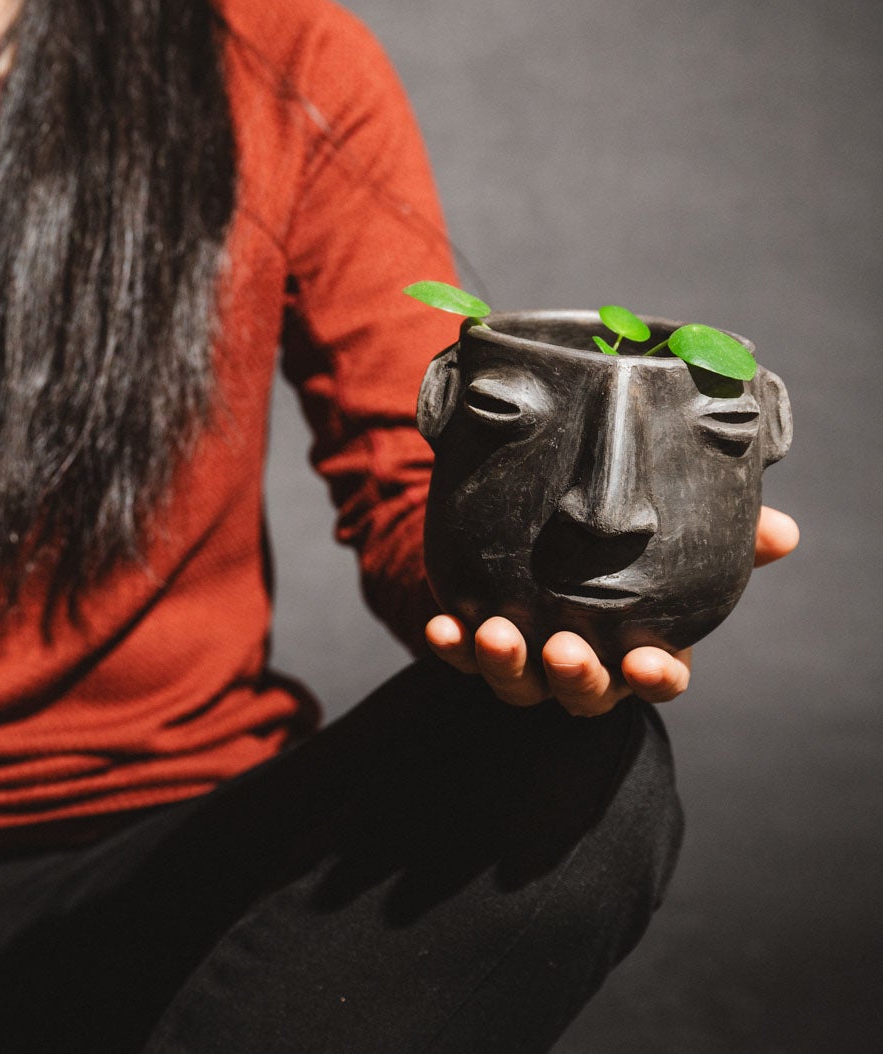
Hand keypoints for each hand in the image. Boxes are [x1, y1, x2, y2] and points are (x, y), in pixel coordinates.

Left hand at [424, 506, 799, 715]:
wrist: (536, 544)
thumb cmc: (618, 556)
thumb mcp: (673, 543)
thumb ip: (729, 539)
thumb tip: (782, 530)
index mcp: (640, 649)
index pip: (658, 678)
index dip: (655, 676)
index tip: (649, 662)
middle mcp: (585, 667)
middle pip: (584, 692)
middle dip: (575, 677)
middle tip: (564, 651)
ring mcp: (528, 664)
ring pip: (519, 684)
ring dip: (505, 664)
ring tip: (496, 633)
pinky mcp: (475, 648)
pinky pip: (461, 659)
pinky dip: (451, 647)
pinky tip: (441, 627)